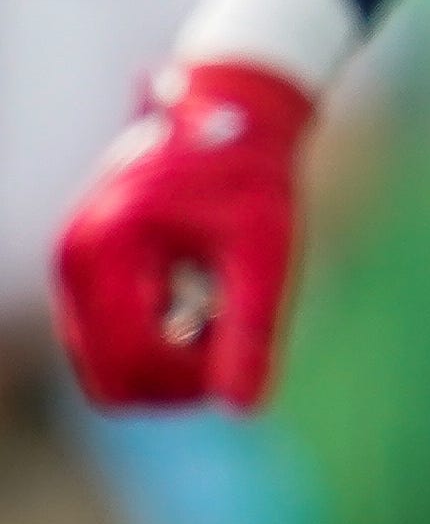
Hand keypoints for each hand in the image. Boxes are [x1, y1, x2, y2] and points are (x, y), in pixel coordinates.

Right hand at [52, 62, 315, 409]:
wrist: (232, 112)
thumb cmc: (253, 177)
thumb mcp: (266, 250)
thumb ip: (252, 329)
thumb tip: (244, 411)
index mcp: (109, 249)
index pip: (130, 363)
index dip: (189, 384)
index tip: (241, 363)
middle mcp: (73, 259)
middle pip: (110, 378)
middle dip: (174, 381)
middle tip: (232, 345)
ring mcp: (69, 266)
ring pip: (105, 367)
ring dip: (165, 362)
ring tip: (216, 314)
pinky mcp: (81, 271)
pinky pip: (105, 342)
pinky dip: (152, 343)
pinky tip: (196, 308)